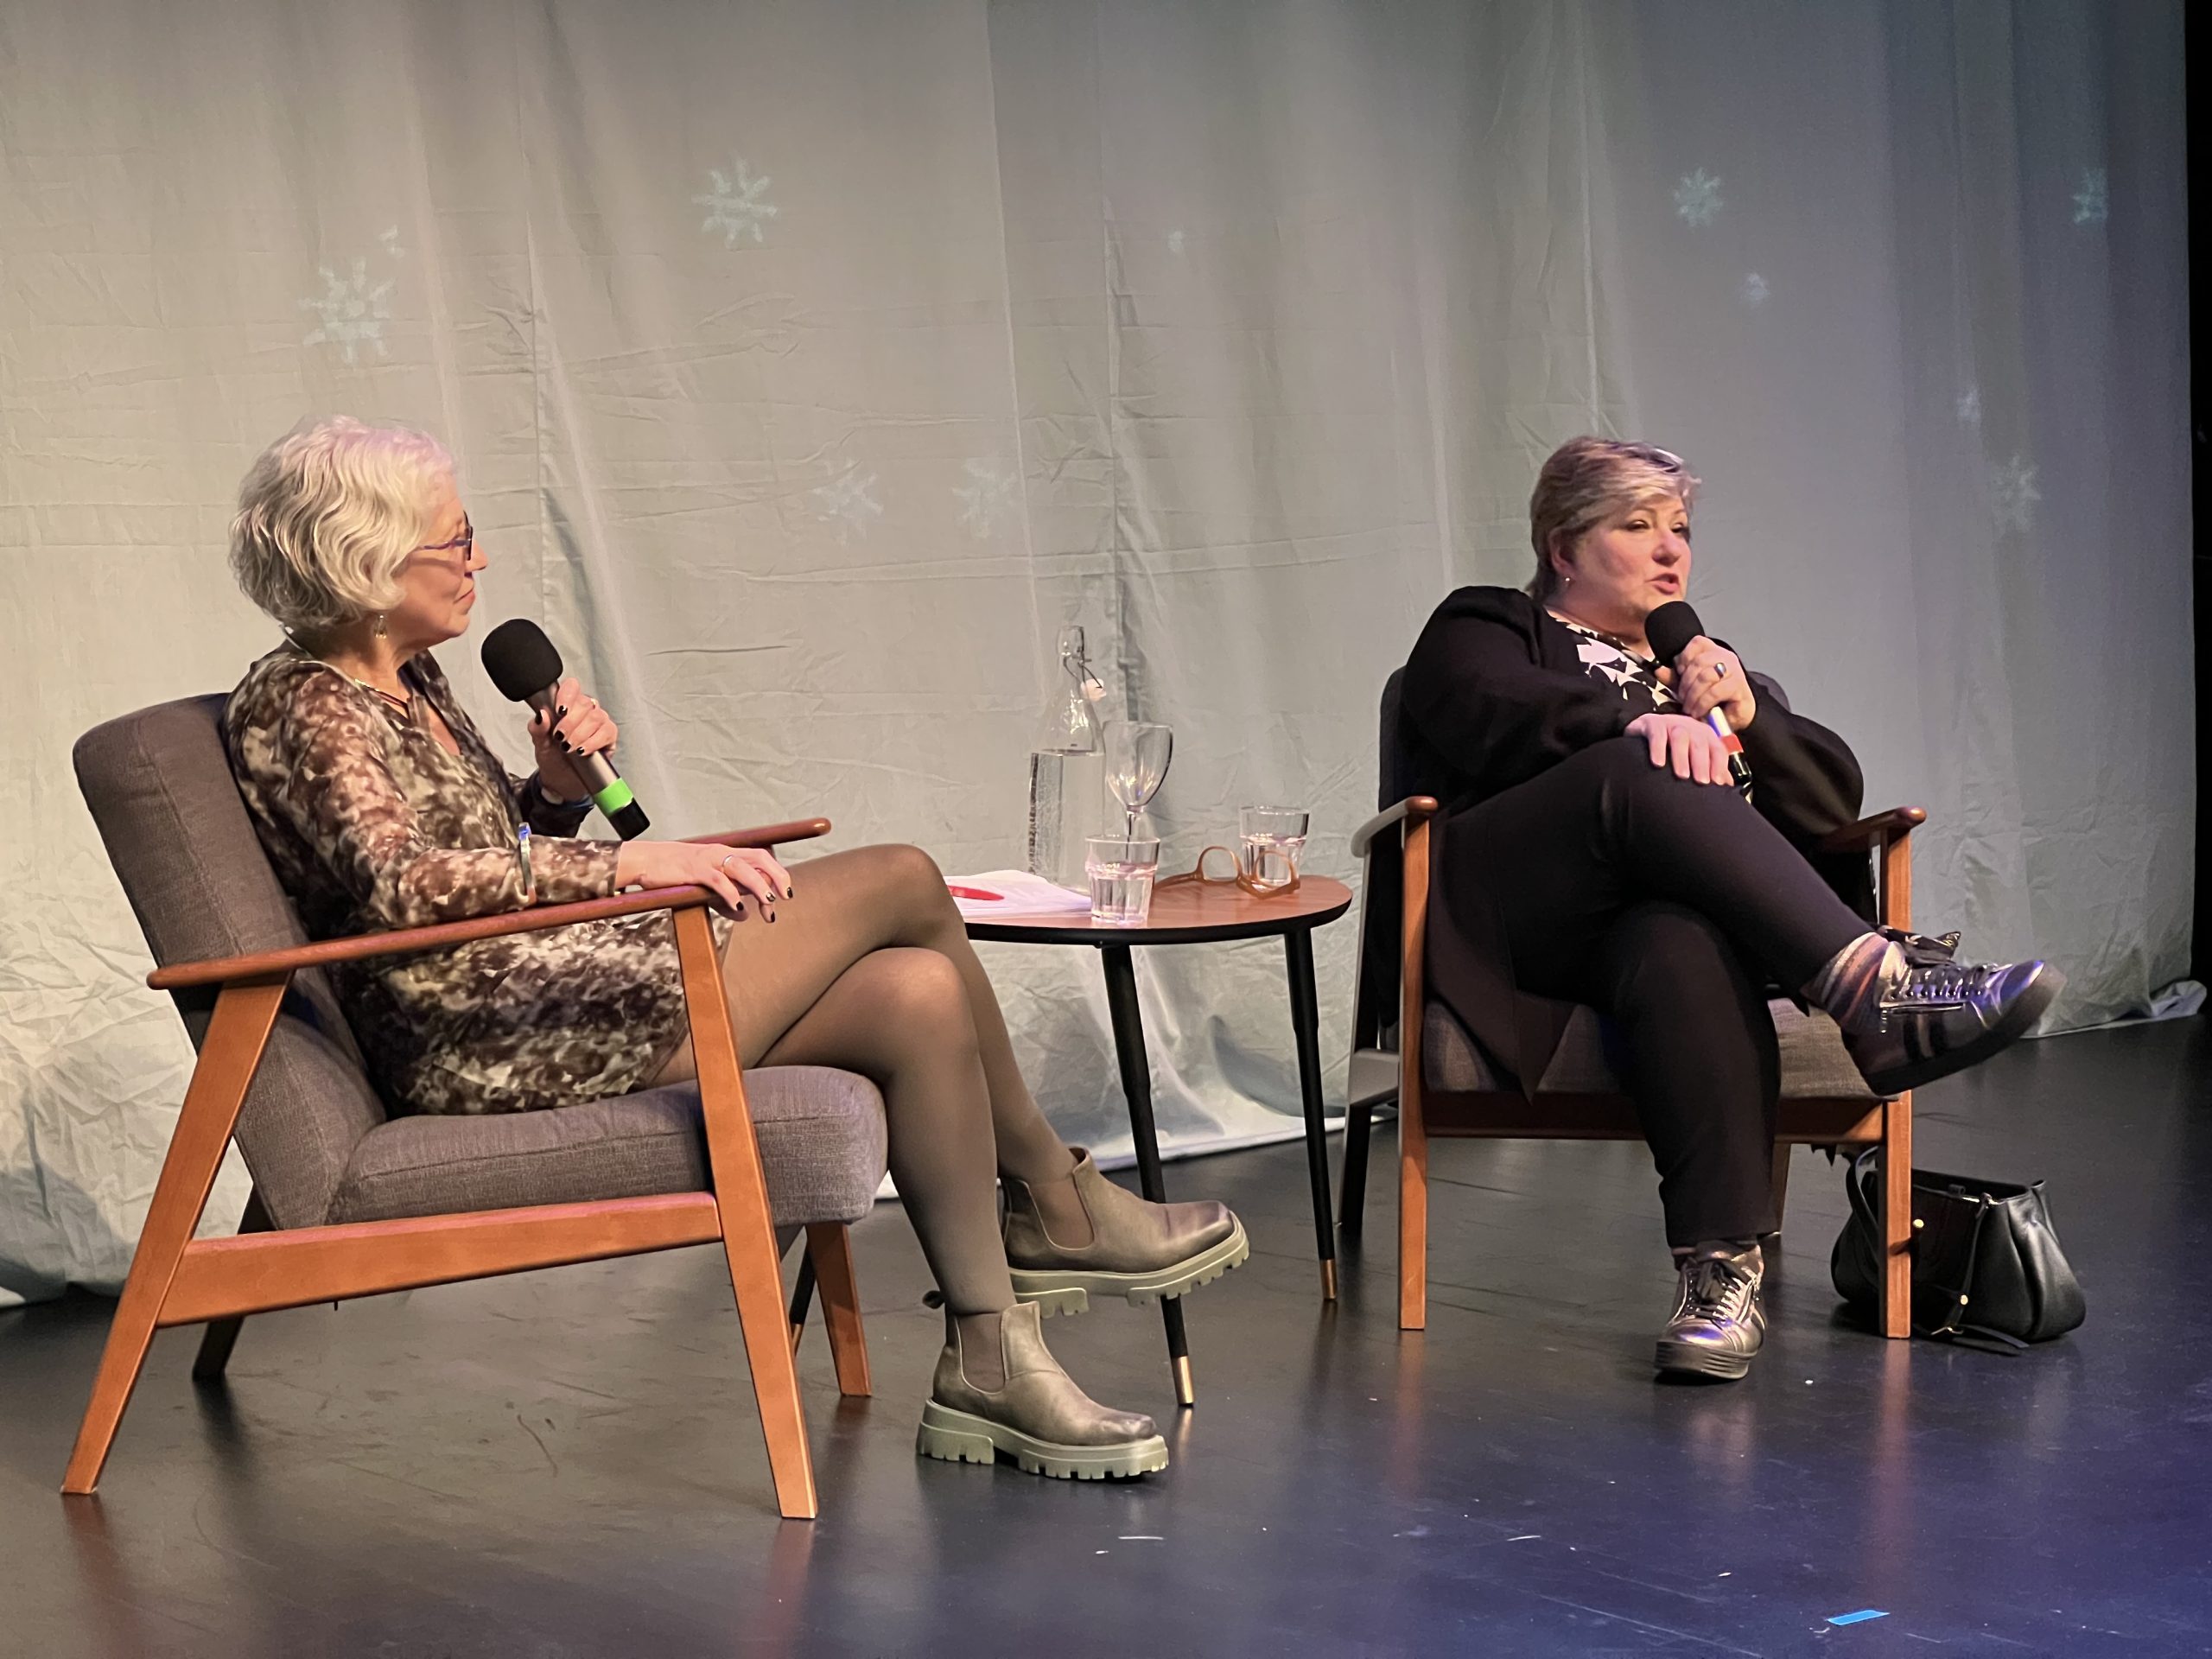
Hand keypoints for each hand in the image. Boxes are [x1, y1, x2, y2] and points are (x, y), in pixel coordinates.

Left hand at [529, 676, 618, 802]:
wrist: (562, 781)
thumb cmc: (552, 759)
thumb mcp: (539, 744)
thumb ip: (537, 728)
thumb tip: (541, 715)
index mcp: (567, 706)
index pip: (572, 687)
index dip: (567, 695)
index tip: (559, 711)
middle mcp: (585, 711)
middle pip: (584, 703)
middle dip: (570, 722)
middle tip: (560, 737)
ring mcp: (599, 722)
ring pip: (596, 717)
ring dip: (580, 733)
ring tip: (569, 747)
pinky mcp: (609, 736)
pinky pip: (607, 732)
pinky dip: (593, 742)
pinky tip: (583, 750)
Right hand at [612, 840, 793, 919]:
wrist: (645, 861)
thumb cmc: (674, 873)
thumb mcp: (704, 888)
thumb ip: (725, 902)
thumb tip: (745, 915)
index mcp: (726, 854)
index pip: (759, 859)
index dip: (776, 875)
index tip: (784, 897)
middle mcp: (721, 853)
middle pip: (758, 858)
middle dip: (777, 875)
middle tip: (786, 895)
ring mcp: (708, 860)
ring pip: (741, 867)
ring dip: (758, 884)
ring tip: (768, 901)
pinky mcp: (694, 870)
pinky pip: (717, 880)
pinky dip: (730, 893)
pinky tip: (738, 905)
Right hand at [1626, 712, 1736, 786]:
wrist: (1643, 730)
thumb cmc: (1670, 747)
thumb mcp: (1692, 756)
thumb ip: (1710, 768)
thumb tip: (1728, 785)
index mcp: (1704, 735)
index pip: (1717, 749)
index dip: (1719, 765)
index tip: (1718, 782)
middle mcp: (1690, 727)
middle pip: (1700, 743)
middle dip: (1702, 763)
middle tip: (1701, 781)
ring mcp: (1671, 723)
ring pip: (1680, 737)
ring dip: (1682, 757)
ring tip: (1681, 775)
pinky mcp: (1652, 723)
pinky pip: (1657, 734)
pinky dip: (1658, 748)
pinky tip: (1658, 763)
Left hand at [1658, 635, 1756, 730]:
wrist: (1733, 716)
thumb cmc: (1711, 699)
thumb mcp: (1687, 687)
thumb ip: (1674, 678)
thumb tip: (1659, 670)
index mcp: (1713, 652)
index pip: (1698, 642)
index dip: (1684, 657)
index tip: (1679, 673)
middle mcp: (1726, 657)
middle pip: (1700, 661)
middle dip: (1686, 682)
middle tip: (1681, 697)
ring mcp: (1735, 671)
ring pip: (1706, 676)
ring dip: (1693, 695)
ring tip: (1688, 707)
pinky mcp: (1739, 687)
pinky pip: (1715, 691)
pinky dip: (1703, 703)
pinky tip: (1698, 711)